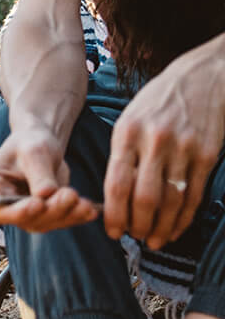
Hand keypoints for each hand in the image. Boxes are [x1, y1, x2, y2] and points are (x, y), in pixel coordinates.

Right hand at [0, 124, 99, 232]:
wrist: (41, 143)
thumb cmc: (30, 142)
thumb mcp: (33, 151)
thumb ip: (39, 174)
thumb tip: (46, 196)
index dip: (14, 211)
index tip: (37, 203)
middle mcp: (2, 203)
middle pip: (23, 219)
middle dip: (49, 211)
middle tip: (70, 195)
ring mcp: (23, 212)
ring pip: (43, 223)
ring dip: (66, 215)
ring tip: (84, 203)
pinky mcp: (42, 215)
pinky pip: (59, 221)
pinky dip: (75, 217)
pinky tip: (90, 210)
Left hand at [102, 55, 224, 248]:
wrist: (203, 77)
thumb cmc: (159, 100)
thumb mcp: (131, 116)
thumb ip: (122, 151)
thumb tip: (115, 192)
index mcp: (127, 132)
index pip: (116, 182)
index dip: (113, 213)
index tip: (112, 230)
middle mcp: (154, 142)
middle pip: (144, 197)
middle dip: (138, 224)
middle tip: (135, 238)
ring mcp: (183, 149)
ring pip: (171, 201)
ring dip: (162, 227)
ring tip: (154, 241)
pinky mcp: (206, 155)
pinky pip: (194, 195)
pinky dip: (184, 217)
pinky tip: (176, 229)